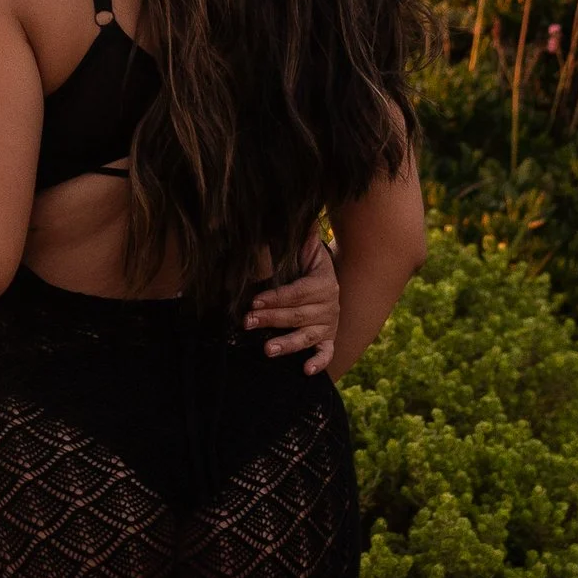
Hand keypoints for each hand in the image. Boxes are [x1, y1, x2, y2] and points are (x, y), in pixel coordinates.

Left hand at [246, 235, 341, 373]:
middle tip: (247, 322)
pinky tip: (305, 370)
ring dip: (288, 344)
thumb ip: (300, 234)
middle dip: (271, 318)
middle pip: (298, 315)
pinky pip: (325, 353)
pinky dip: (318, 362)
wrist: (330, 281)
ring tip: (267, 349)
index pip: (298, 292)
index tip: (254, 300)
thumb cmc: (307, 265)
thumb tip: (291, 207)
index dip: (276, 297)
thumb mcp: (306, 249)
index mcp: (324, 282)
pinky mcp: (327, 340)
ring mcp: (329, 325)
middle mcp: (329, 305)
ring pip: (308, 336)